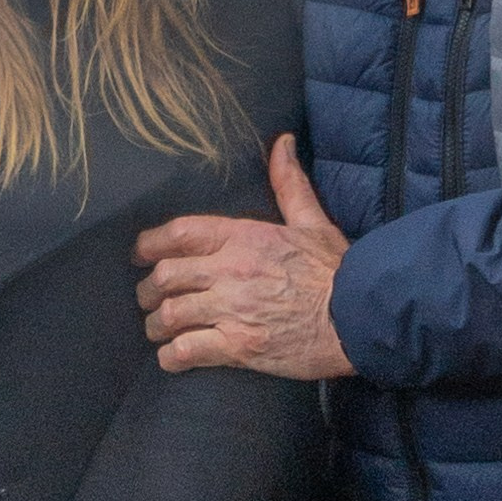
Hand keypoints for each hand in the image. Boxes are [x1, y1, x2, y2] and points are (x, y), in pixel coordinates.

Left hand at [133, 135, 353, 380]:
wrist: (361, 318)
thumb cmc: (336, 271)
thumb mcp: (312, 221)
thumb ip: (289, 184)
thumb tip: (281, 142)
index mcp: (243, 236)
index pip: (179, 233)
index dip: (149, 244)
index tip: (140, 255)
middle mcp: (230, 270)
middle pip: (165, 276)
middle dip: (150, 290)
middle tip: (151, 300)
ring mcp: (232, 310)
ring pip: (169, 315)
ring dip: (157, 325)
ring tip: (160, 331)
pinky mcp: (239, 347)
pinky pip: (186, 351)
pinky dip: (171, 356)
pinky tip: (172, 357)